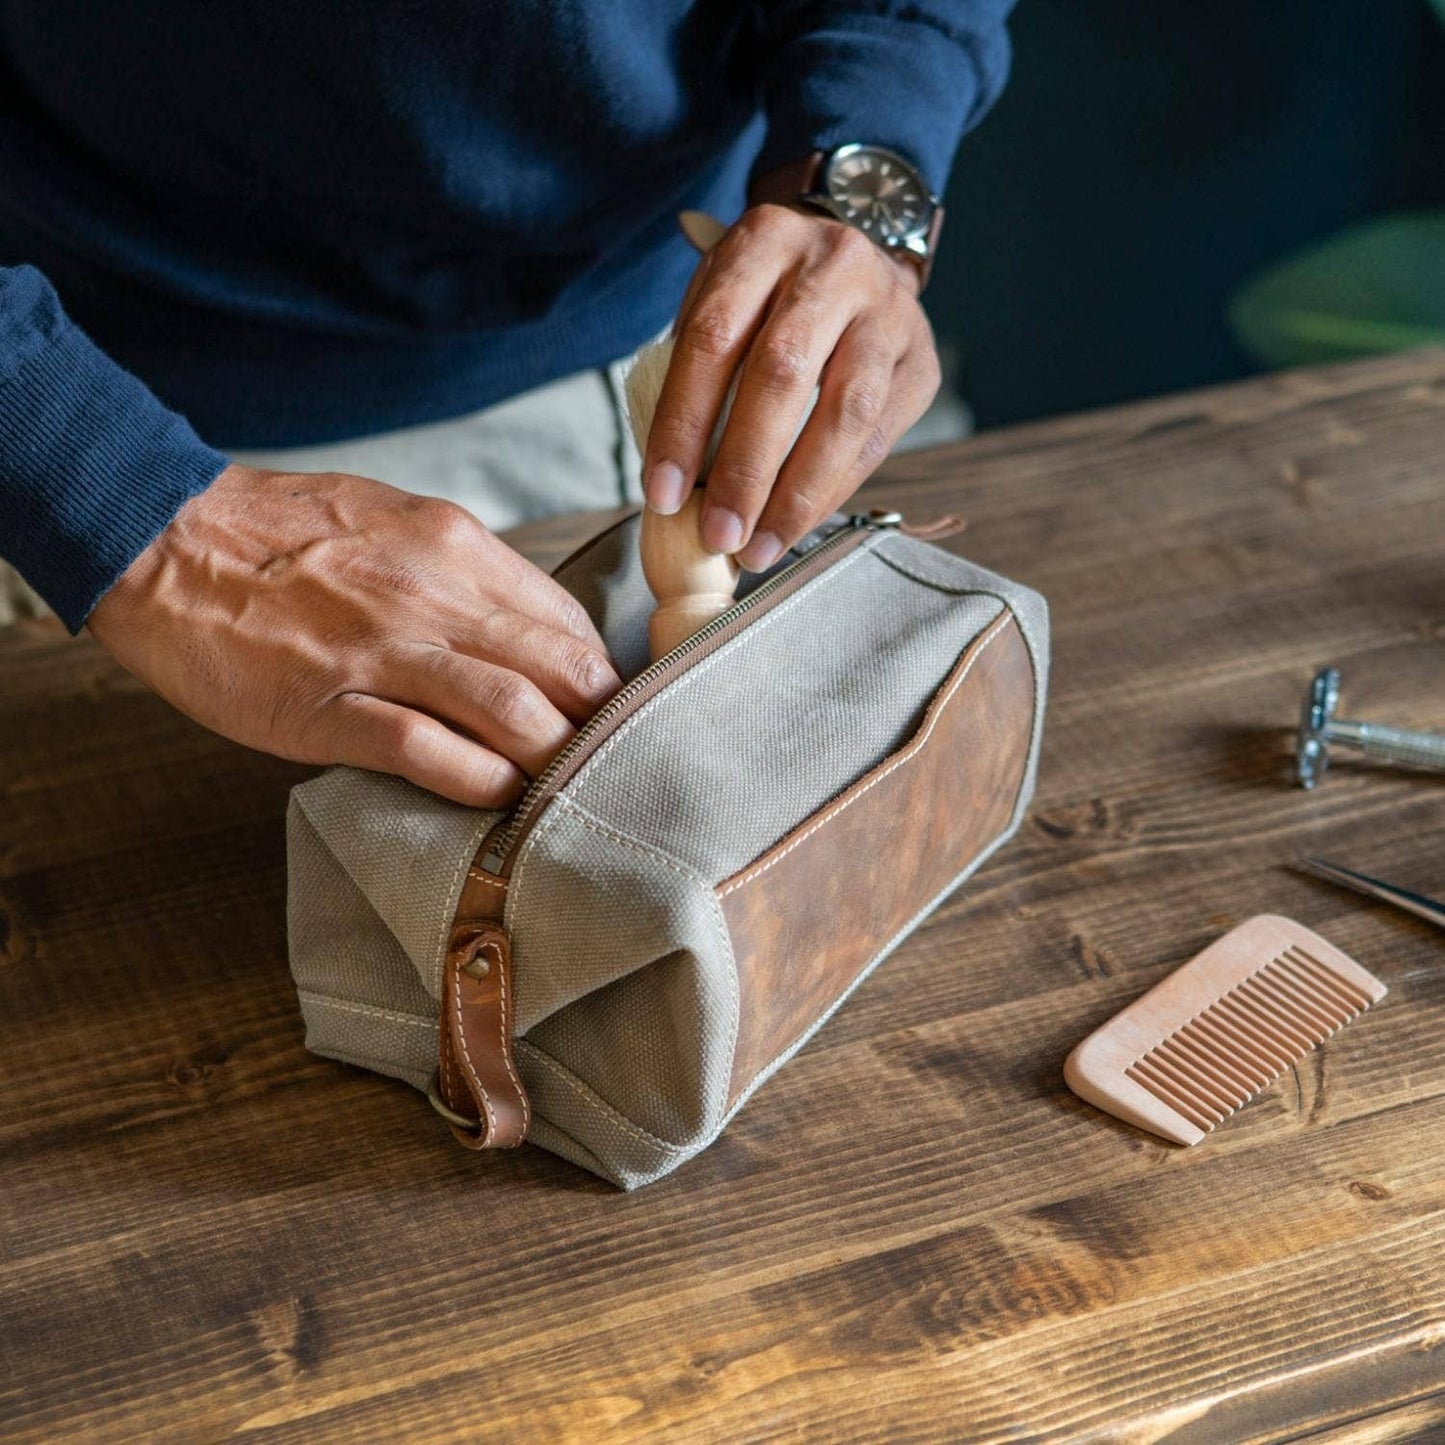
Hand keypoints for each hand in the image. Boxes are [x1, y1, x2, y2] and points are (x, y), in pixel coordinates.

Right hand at [87, 464, 621, 806]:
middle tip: (604, 764)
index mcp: (457, 549)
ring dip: (551, 759)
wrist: (167, 540)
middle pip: (563, 670)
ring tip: (562, 790)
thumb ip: (466, 574)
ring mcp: (385, 653)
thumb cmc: (285, 535)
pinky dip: (480, 783)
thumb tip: (529, 629)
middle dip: (597, 725)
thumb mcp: (397, 523)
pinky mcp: (332, 706)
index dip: (599, 676)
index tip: (599, 711)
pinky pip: (431, 751)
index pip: (568, 623)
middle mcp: (436, 596)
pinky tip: (498, 797)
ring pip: (513, 711)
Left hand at [641, 202, 941, 572]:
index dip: (684, 421)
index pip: (715, 337)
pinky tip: (797, 524)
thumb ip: (697, 369)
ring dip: (797, 493)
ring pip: (845, 411)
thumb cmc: (769, 293)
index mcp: (766, 241)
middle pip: (783, 373)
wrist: (859, 251)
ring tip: (759, 547)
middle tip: (717, 534)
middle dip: (745, 467)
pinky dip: (832, 490)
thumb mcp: (722, 297)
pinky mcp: (922, 360)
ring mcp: (889, 312)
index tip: (662, 493)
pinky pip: (876, 438)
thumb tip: (676, 482)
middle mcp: (836, 266)